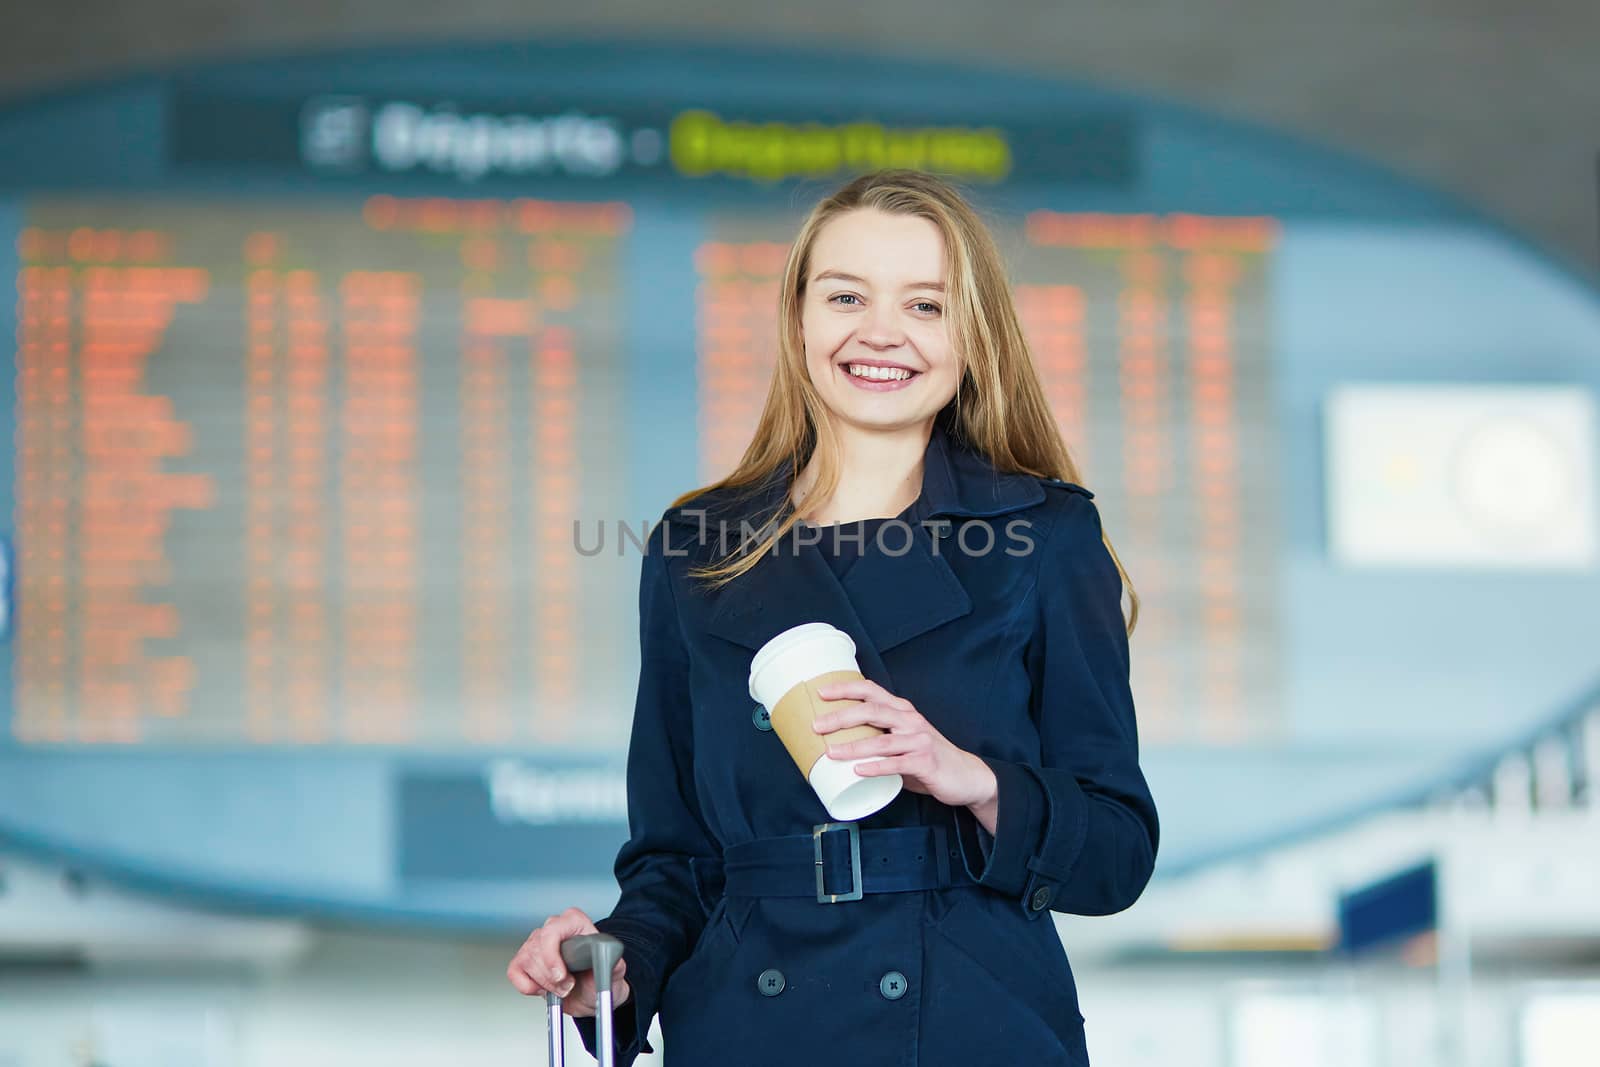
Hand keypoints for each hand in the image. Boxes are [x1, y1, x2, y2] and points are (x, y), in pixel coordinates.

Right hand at [506, 906, 629, 1017]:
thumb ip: (611, 961)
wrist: (592, 994)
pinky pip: (515, 972)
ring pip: (526, 961)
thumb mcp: (613, 971)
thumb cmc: (600, 977)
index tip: (561, 976)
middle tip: (567, 987)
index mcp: (575, 922)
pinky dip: (528, 986)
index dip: (553, 956)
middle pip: (537, 949)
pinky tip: (544, 988)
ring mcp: (536, 944)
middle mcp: (553, 929)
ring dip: (543, 983)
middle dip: (551, 977)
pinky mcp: (525, 962)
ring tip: (561, 988)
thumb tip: (605, 954)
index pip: (552, 930)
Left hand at [810, 678, 997, 810]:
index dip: (846, 689)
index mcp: (902, 711)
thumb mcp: (903, 741)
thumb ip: (878, 738)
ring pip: (881, 740)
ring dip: (853, 746)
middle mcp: (910, 720)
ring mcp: (919, 741)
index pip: (871, 691)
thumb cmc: (927, 758)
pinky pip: (897, 764)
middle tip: (817, 725)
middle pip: (872, 710)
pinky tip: (858, 770)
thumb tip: (838, 743)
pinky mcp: (926, 762)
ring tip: (831, 752)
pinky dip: (876, 767)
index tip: (821, 692)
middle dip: (841, 716)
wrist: (966, 776)